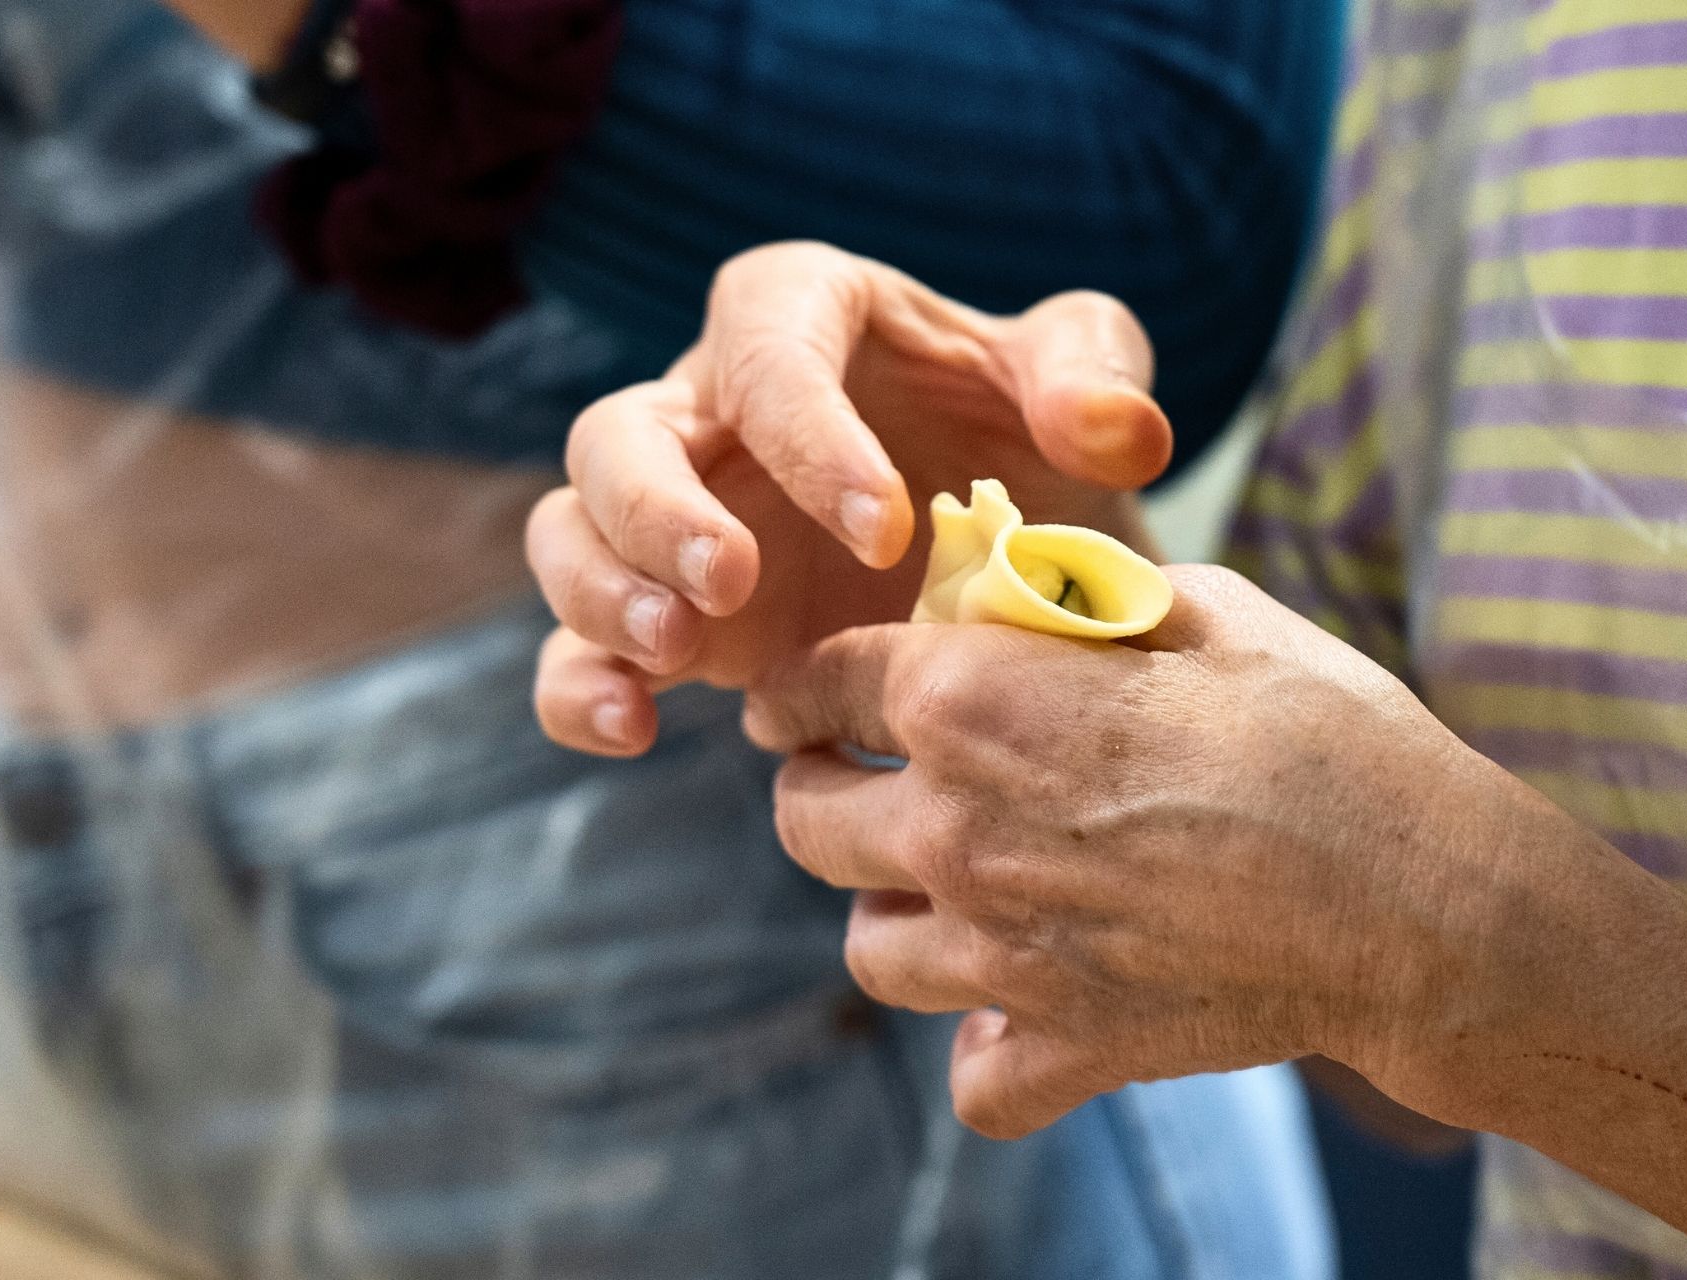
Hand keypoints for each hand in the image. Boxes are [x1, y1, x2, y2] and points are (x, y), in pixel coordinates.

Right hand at [528, 242, 1172, 755]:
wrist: (1005, 551)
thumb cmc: (1025, 440)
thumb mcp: (1075, 388)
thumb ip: (1094, 377)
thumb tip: (1115, 429)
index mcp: (805, 320)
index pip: (769, 345)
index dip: (808, 430)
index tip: (888, 526)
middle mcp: (713, 411)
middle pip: (619, 434)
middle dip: (656, 509)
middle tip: (732, 582)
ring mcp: (673, 519)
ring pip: (571, 531)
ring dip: (601, 592)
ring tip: (676, 654)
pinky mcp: (666, 615)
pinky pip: (578, 644)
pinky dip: (579, 684)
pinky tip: (630, 729)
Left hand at [741, 564, 1540, 1138]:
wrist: (1431, 901)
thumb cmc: (1331, 735)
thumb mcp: (1212, 614)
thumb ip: (1093, 599)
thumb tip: (1040, 590)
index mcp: (975, 703)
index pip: (820, 685)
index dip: (800, 686)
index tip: (799, 702)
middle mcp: (957, 830)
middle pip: (804, 821)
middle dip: (818, 793)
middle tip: (857, 786)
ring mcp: (1002, 954)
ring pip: (868, 951)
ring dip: (892, 915)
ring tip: (944, 892)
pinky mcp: (1066, 1046)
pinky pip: (974, 1077)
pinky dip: (988, 1051)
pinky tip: (1023, 1011)